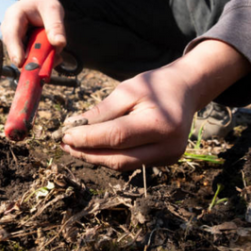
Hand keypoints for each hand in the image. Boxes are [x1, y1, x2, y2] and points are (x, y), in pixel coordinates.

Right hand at [1, 0, 65, 66]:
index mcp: (14, 16)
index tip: (20, 63)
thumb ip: (56, 26)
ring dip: (41, 57)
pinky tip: (51, 51)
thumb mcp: (53, 10)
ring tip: (55, 50)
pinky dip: (42, 58)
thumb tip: (59, 43)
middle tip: (55, 58)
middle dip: (34, 58)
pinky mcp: (18, 48)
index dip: (14, 50)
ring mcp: (12, 40)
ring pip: (23, 57)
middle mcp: (8, 30)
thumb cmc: (44, 4)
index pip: (11, 35)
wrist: (37, 2)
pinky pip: (28, 58)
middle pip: (16, 50)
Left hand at [60, 68, 195, 170]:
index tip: (64, 134)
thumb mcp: (128, 90)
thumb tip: (73, 126)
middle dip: (87, 153)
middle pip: (118, 158)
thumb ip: (102, 111)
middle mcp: (168, 146)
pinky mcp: (164, 161)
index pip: (116, 137)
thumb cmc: (155, 86)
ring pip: (122, 164)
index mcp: (160, 124)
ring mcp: (168, 156)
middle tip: (64, 144)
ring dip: (95, 157)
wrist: (186, 89)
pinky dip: (109, 156)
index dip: (87, 138)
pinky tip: (93, 147)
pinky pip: (130, 162)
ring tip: (73, 146)